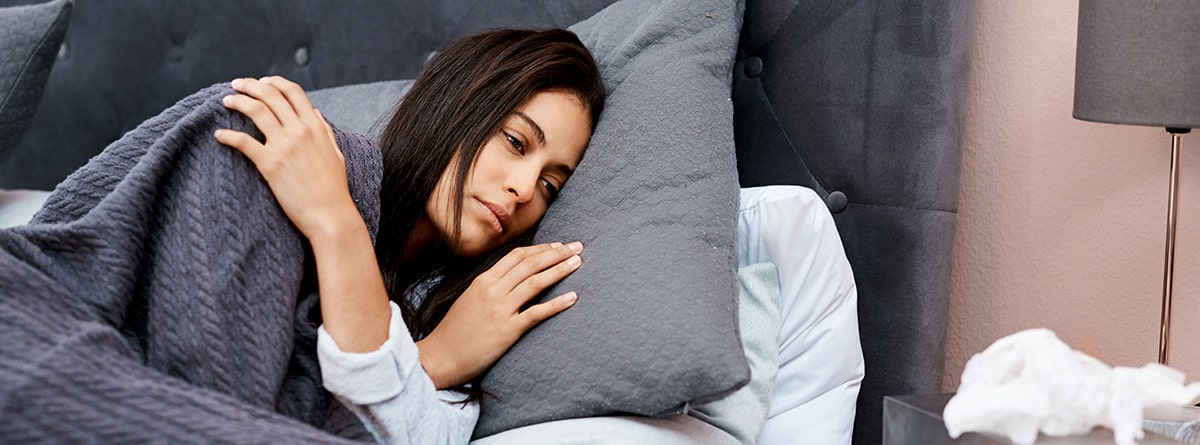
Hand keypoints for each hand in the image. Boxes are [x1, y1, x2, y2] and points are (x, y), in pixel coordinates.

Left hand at [214, 76, 353, 240]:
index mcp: (315, 127)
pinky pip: (244, 142)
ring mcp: (285, 146)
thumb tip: (315, 113)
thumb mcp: (335, 153)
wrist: (330, 215)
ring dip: (238, 101)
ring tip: (226, 101)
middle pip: (271, 95)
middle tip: (236, 85)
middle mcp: (300, 131)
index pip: (293, 92)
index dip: (274, 82)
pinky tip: (219, 135)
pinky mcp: (270, 164)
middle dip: (250, 85)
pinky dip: (228, 136)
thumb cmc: (334, 189)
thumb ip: (324, 130)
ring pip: (257, 110)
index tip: (262, 82)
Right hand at [417, 242, 584, 388]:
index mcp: (483, 280)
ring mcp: (500, 309)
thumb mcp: (470, 298)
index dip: (540, 248)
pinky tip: (572, 297)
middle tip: (577, 246)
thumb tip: (513, 277)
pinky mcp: (507, 330)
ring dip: (560, 270)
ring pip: (535, 282)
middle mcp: (493, 290)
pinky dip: (556, 303)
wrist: (441, 356)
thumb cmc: (455, 330)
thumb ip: (490, 286)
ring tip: (578, 262)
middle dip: (556, 253)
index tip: (557, 245)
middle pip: (530, 264)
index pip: (517, 256)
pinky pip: (536, 313)